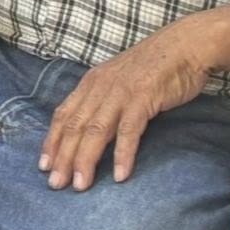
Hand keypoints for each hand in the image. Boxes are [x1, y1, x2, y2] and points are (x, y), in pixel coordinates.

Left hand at [39, 16, 217, 190]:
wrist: (186, 44)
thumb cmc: (155, 67)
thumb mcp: (119, 81)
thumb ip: (104, 100)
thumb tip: (90, 128)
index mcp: (91, 83)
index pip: (63, 116)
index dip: (52, 141)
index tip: (43, 166)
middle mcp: (100, 87)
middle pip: (75, 127)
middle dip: (63, 158)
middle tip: (55, 184)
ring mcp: (120, 92)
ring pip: (96, 130)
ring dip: (86, 160)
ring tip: (80, 185)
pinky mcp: (144, 97)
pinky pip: (129, 130)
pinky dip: (122, 153)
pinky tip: (119, 174)